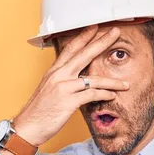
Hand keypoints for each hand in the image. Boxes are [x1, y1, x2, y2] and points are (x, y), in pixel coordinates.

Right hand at [11, 25, 128, 145]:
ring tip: (126, 84)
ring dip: (112, 82)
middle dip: (102, 42)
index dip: (84, 36)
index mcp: (54, 71)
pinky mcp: (68, 102)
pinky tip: (112, 96)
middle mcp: (58, 75)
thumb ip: (62, 81)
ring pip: (93, 79)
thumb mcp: (49, 89)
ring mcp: (63, 87)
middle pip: (84, 54)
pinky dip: (104, 95)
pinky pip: (91, 95)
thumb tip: (77, 79)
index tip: (95, 27)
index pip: (71, 48)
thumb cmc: (39, 111)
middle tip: (115, 33)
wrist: (27, 127)